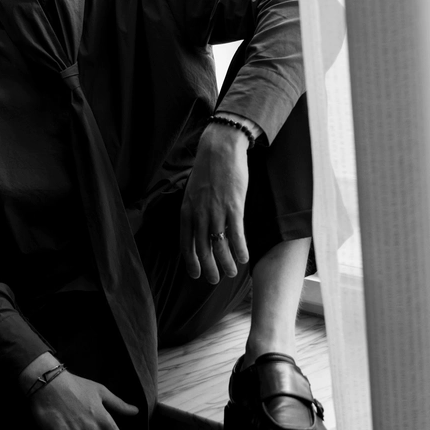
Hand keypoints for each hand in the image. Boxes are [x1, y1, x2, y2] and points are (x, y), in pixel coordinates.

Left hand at [180, 122, 249, 282]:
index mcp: (187, 210)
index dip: (190, 261)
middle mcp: (199, 214)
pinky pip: (236, 234)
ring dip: (225, 263)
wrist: (220, 149)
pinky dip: (239, 249)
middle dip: (208, 268)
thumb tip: (199, 227)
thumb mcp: (193, 191)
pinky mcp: (234, 206)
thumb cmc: (208, 169)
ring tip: (231, 273)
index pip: (185, 243)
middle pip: (201, 248)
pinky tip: (244, 258)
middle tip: (214, 280)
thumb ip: (195, 210)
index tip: (195, 274)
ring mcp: (216, 211)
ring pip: (219, 245)